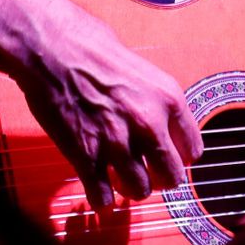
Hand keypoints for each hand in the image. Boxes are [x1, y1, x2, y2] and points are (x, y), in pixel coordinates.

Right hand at [15, 0, 204, 209]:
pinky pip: (102, 196)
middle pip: (171, 177)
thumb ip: (155, 102)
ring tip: (120, 179)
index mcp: (167, 99)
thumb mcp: (141, 69)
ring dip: (130, 188)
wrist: (52, 46)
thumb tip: (161, 125)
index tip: (168, 158)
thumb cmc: (91, 47)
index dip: (179, 157)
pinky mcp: (85, 155)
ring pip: (139, 190)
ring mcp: (117, 142)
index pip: (192, 150)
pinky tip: (99, 188)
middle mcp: (148, 123)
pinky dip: (101, 198)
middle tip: (146, 172)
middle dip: (159, 179)